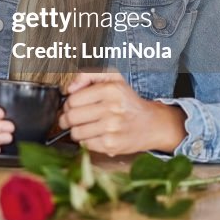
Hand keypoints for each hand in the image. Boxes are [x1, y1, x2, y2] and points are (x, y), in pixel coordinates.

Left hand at [57, 71, 186, 155]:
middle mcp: (111, 108)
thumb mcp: (113, 78)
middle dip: (67, 119)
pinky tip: (95, 135)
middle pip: (71, 117)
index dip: (68, 104)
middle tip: (71, 119)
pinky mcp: (111, 145)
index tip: (72, 106)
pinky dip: (86, 141)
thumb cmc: (128, 101)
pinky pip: (85, 144)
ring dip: (76, 131)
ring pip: (76, 132)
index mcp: (110, 89)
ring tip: (84, 127)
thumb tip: (70, 88)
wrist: (152, 125)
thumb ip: (88, 75)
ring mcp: (111, 128)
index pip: (73, 100)